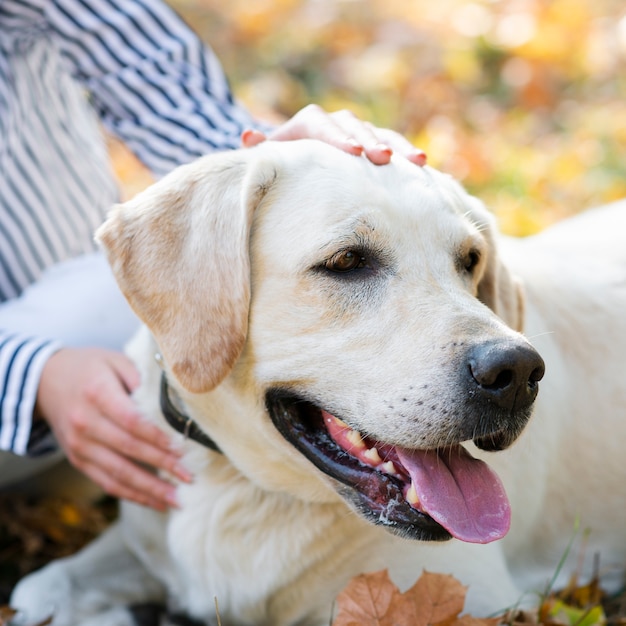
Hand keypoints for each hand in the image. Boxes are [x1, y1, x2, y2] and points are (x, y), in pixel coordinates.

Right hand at [36, 348, 191, 510]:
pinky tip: (155, 501)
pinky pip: (107, 482)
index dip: (157, 437)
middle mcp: (85, 422)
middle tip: (189, 477)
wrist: (46, 380)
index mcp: (97, 393)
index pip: (131, 421)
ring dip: (150, 490)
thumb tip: (174, 402)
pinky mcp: (78, 460)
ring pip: (118, 473)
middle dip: (162, 465)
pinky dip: (132, 494)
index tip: (182, 448)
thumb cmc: (91, 367)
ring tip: (177, 499)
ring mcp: (79, 445)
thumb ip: (142, 379)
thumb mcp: (116, 361)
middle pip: (128, 449)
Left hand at [241, 104, 426, 165]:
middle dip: (369, 141)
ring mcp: (356, 134)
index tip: (352, 153)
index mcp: (307, 125)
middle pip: (352, 126)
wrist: (296, 165)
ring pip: (377, 133)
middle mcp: (334, 125)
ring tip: (414, 162)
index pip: (319, 124)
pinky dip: (406, 155)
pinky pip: (392, 146)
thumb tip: (248, 137)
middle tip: (382, 159)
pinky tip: (423, 166)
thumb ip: (261, 153)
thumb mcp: (265, 163)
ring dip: (395, 147)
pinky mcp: (372, 147)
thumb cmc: (279, 170)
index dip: (336, 137)